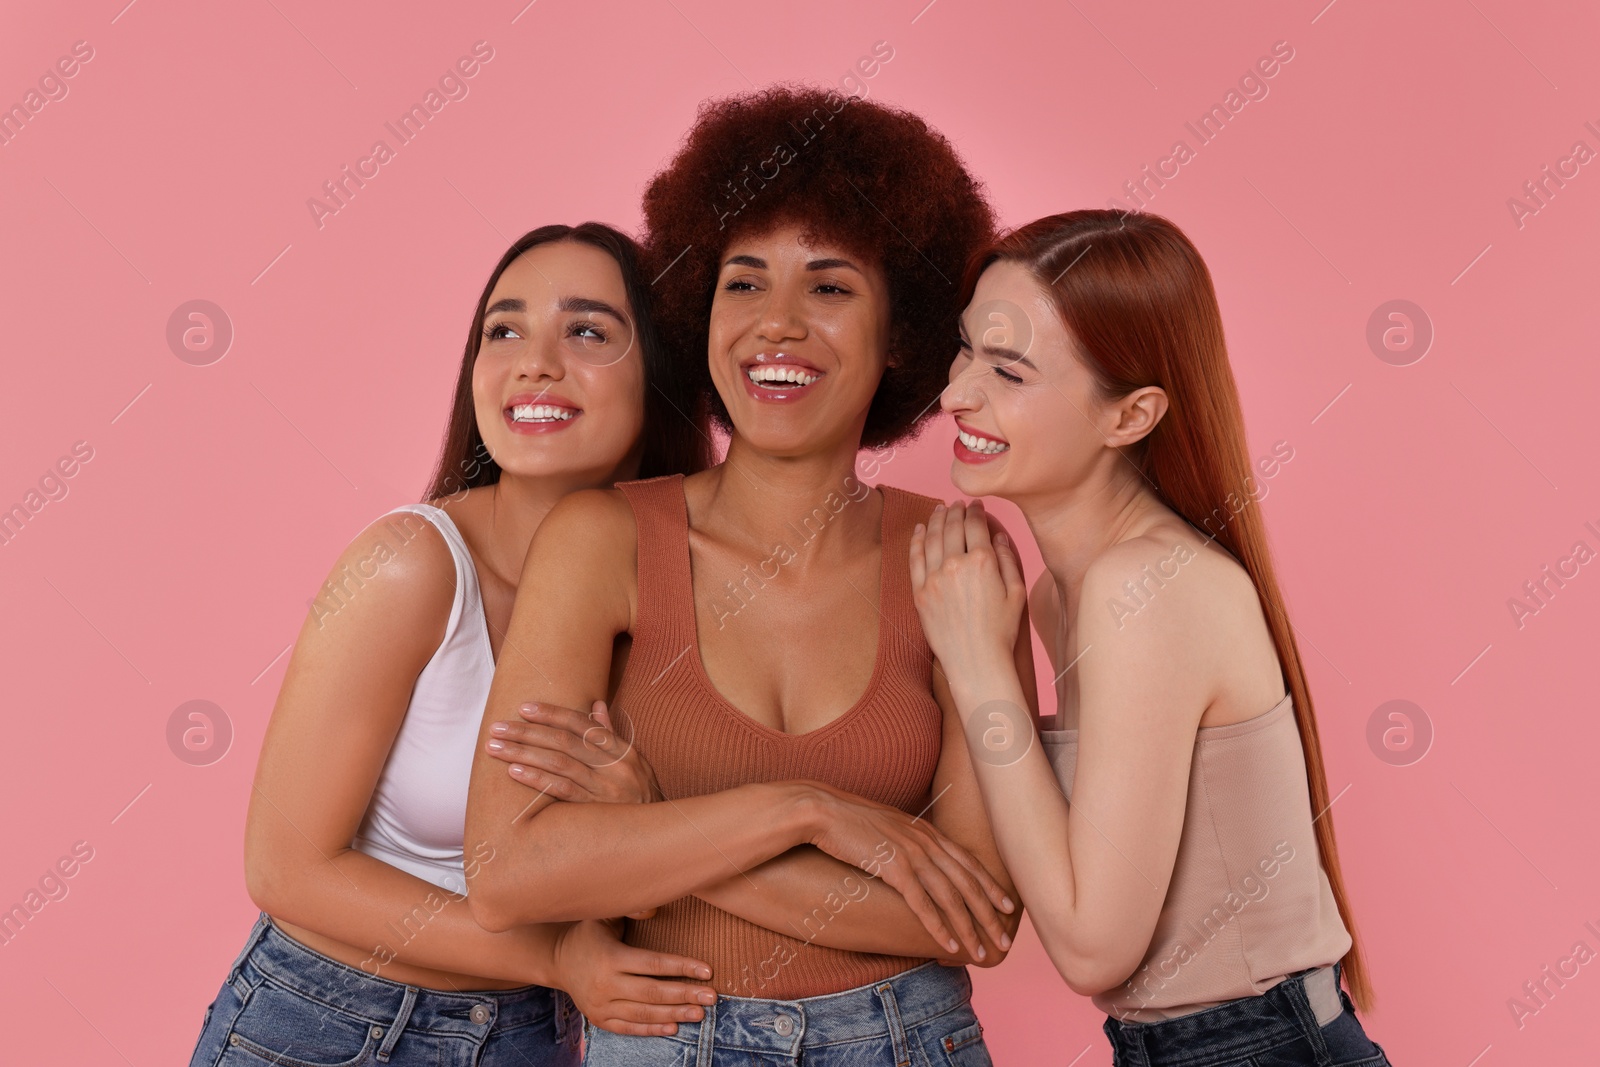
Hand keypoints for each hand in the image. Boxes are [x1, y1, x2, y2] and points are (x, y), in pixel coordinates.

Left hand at [486, 700, 661, 803]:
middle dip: (527, 731)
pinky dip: (537, 779)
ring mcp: (605, 789)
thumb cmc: (642, 797)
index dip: (552, 713)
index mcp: (622, 751)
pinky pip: (562, 791)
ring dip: (523, 752)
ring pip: (559, 763)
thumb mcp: (635, 763)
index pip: (582, 724)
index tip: (524, 707)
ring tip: (495, 747)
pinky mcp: (595, 812)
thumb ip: (611, 735)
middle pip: (564, 741)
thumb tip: (596, 705)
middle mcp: (614, 766)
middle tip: (497, 727)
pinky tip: (514, 771)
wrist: (657, 837)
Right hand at [553, 918, 716, 1036]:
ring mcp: (601, 1005)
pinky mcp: (599, 1019)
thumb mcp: (604, 915)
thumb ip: (631, 910)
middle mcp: (605, 984)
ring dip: (674, 1014)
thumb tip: (656, 907)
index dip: (682, 967)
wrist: (557, 960)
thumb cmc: (588, 933)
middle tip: (712, 997)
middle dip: (685, 995)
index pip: (653, 964)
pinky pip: (629, 1028)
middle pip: (652, 992)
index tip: (707, 971)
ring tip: (700, 1013)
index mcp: (610, 957)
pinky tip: (674, 1027)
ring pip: (643, 1014)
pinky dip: (652, 1030)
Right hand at [801, 782, 1013, 961]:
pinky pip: (922, 904)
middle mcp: (926, 842)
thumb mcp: (889, 828)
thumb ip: (908, 841)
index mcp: (926, 832)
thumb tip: (916, 858)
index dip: (990, 886)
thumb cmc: (851, 821)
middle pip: (967, 883)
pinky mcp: (893, 867)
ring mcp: (911, 854)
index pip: (968, 862)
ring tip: (981, 951)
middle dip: (990, 914)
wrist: (824, 810)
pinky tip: (949, 944)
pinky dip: (938, 926)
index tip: (1008, 907)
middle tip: (1005, 941)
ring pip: (951, 897)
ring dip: (969, 927)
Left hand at [909, 500, 1025, 675]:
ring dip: (937, 519)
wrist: (976, 661)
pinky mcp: (920, 593)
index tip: (976, 505)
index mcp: (983, 562)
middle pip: (953, 527)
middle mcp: (956, 565)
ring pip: (933, 538)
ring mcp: (934, 578)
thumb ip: (1007, 560)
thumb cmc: (1001, 631)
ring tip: (940, 509)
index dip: (976, 511)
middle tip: (957, 503)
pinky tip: (920, 529)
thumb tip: (998, 536)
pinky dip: (917, 540)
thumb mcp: (1016, 593)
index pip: (976, 525)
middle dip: (956, 511)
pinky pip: (915, 559)